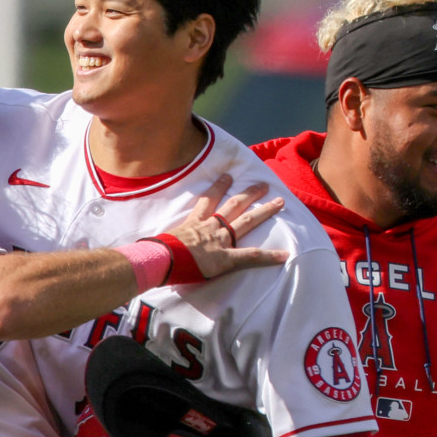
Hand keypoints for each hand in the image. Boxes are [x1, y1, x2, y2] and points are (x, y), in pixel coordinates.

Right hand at [161, 174, 287, 279]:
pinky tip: (284, 255)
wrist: (160, 259)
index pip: (208, 201)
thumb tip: (152, 244)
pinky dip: (268, 256)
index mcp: (193, 223)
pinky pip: (251, 256)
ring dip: (264, 210)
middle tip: (263, 185)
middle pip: (233, 205)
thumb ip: (164, 240)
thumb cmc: (155, 252)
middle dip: (250, 194)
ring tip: (279, 202)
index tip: (228, 177)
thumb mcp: (160, 240)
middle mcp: (209, 228)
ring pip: (246, 222)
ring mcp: (219, 241)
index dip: (219, 187)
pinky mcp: (226, 258)